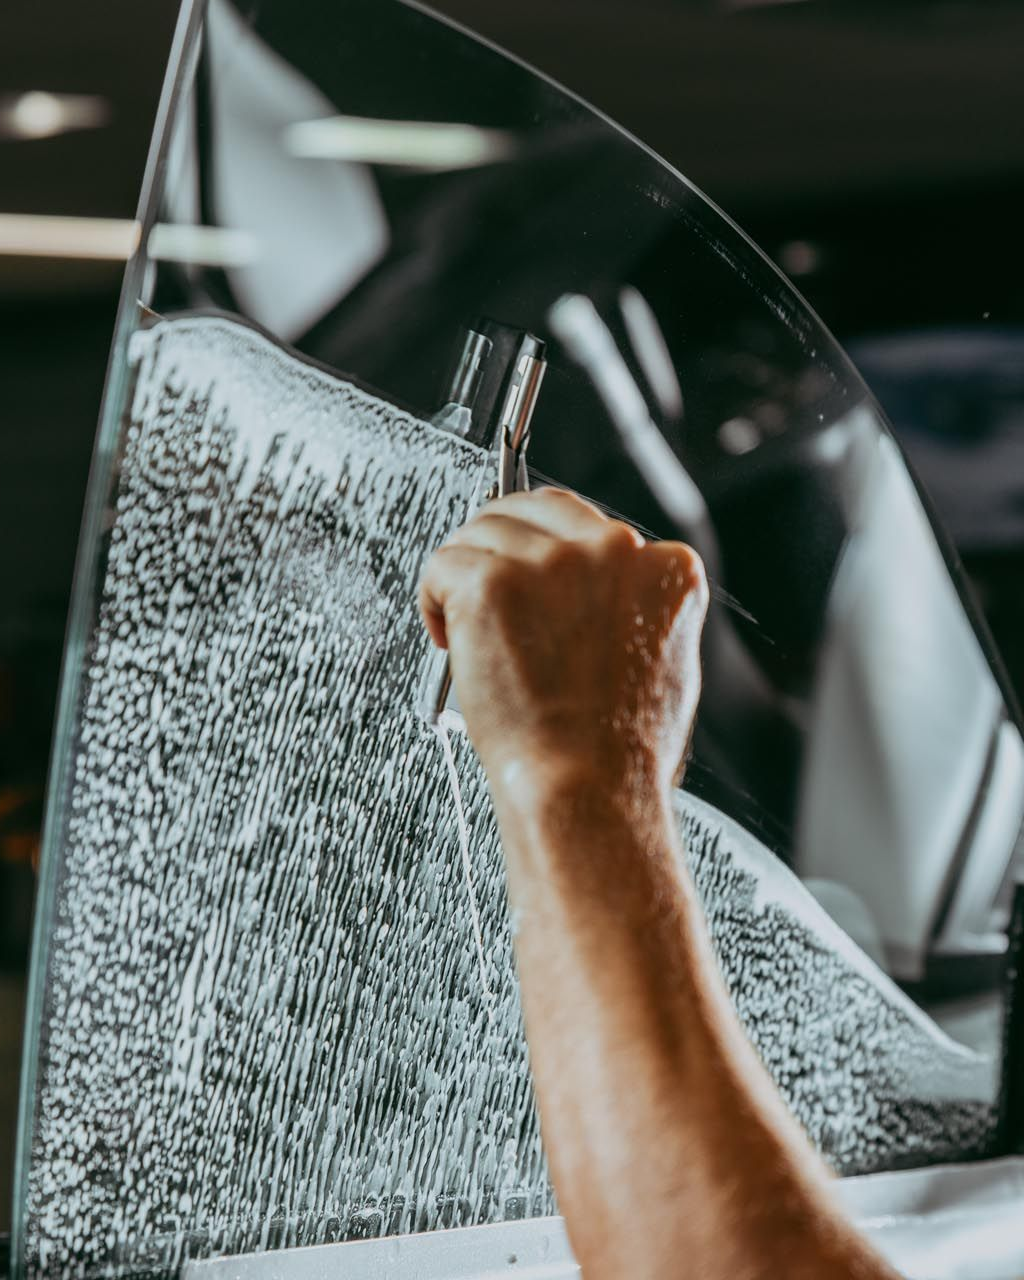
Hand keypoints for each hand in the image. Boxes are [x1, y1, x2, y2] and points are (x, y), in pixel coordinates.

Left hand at [418, 489, 707, 796]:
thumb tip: (598, 595)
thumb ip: (641, 609)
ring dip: (468, 574)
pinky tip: (449, 635)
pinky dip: (434, 598)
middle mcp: (613, 552)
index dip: (555, 559)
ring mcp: (551, 562)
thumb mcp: (667, 663)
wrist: (585, 788)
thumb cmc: (619, 750)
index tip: (537, 591)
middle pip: (539, 510)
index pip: (594, 527)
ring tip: (469, 630)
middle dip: (508, 547)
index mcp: (666, 568)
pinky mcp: (492, 581)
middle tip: (491, 599)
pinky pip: (444, 562)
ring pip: (485, 530)